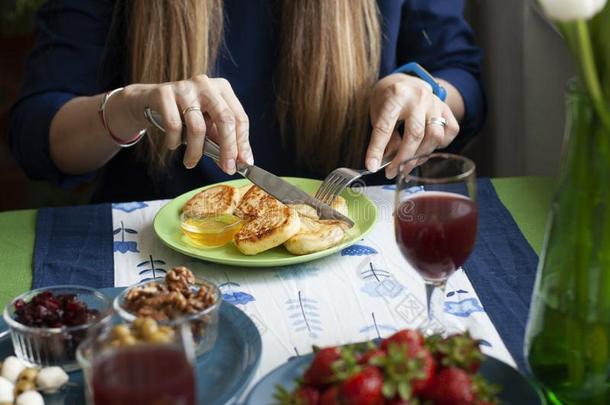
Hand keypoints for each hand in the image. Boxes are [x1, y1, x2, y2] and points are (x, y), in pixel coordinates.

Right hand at [109, 75, 251, 173]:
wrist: (148, 100)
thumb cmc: (184, 114)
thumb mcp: (207, 124)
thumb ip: (222, 140)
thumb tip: (239, 163)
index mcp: (222, 89)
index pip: (239, 118)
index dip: (243, 143)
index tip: (244, 164)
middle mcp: (206, 84)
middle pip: (225, 119)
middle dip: (228, 148)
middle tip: (227, 169)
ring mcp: (185, 87)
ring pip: (198, 127)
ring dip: (196, 151)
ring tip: (190, 163)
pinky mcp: (164, 93)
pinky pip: (174, 125)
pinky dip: (175, 141)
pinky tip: (173, 146)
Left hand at [366, 73, 459, 177]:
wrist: (406, 80)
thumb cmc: (388, 98)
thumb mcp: (377, 111)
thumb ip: (384, 134)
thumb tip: (390, 158)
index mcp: (396, 95)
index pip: (385, 127)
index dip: (377, 149)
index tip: (372, 166)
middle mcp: (419, 98)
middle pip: (415, 134)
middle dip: (403, 159)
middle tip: (392, 173)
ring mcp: (435, 103)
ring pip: (434, 136)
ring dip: (420, 156)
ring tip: (407, 165)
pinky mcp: (446, 109)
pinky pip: (450, 132)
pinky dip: (439, 146)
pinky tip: (425, 148)